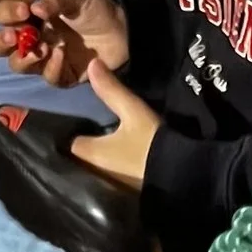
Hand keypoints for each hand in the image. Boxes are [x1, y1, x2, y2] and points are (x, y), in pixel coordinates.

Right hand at [0, 0, 127, 84]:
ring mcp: (44, 59)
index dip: (6, 15)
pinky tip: (61, 55)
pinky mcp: (61, 75)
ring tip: (41, 48)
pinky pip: (48, 77)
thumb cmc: (94, 9)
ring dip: (24, 57)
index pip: (3, 17)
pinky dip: (52, 67)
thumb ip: (56, 1)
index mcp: (30, 17)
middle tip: (14, 38)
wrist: (123, 29)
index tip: (23, 10)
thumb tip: (35, 8)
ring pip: (18, 65)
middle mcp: (31, 39)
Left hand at [75, 63, 157, 187]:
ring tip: (104, 138)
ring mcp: (112, 182)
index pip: (70, 143)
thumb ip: (111, 90)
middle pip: (83, 156)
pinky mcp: (127, 189)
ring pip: (98, 165)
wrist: (182, 175)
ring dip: (100, 155)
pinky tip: (122, 153)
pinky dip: (114, 164)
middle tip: (89, 126)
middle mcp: (96, 171)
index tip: (76, 119)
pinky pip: (113, 173)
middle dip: (86, 143)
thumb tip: (92, 63)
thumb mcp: (132, 111)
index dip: (72, 131)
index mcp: (90, 154)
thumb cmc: (150, 143)